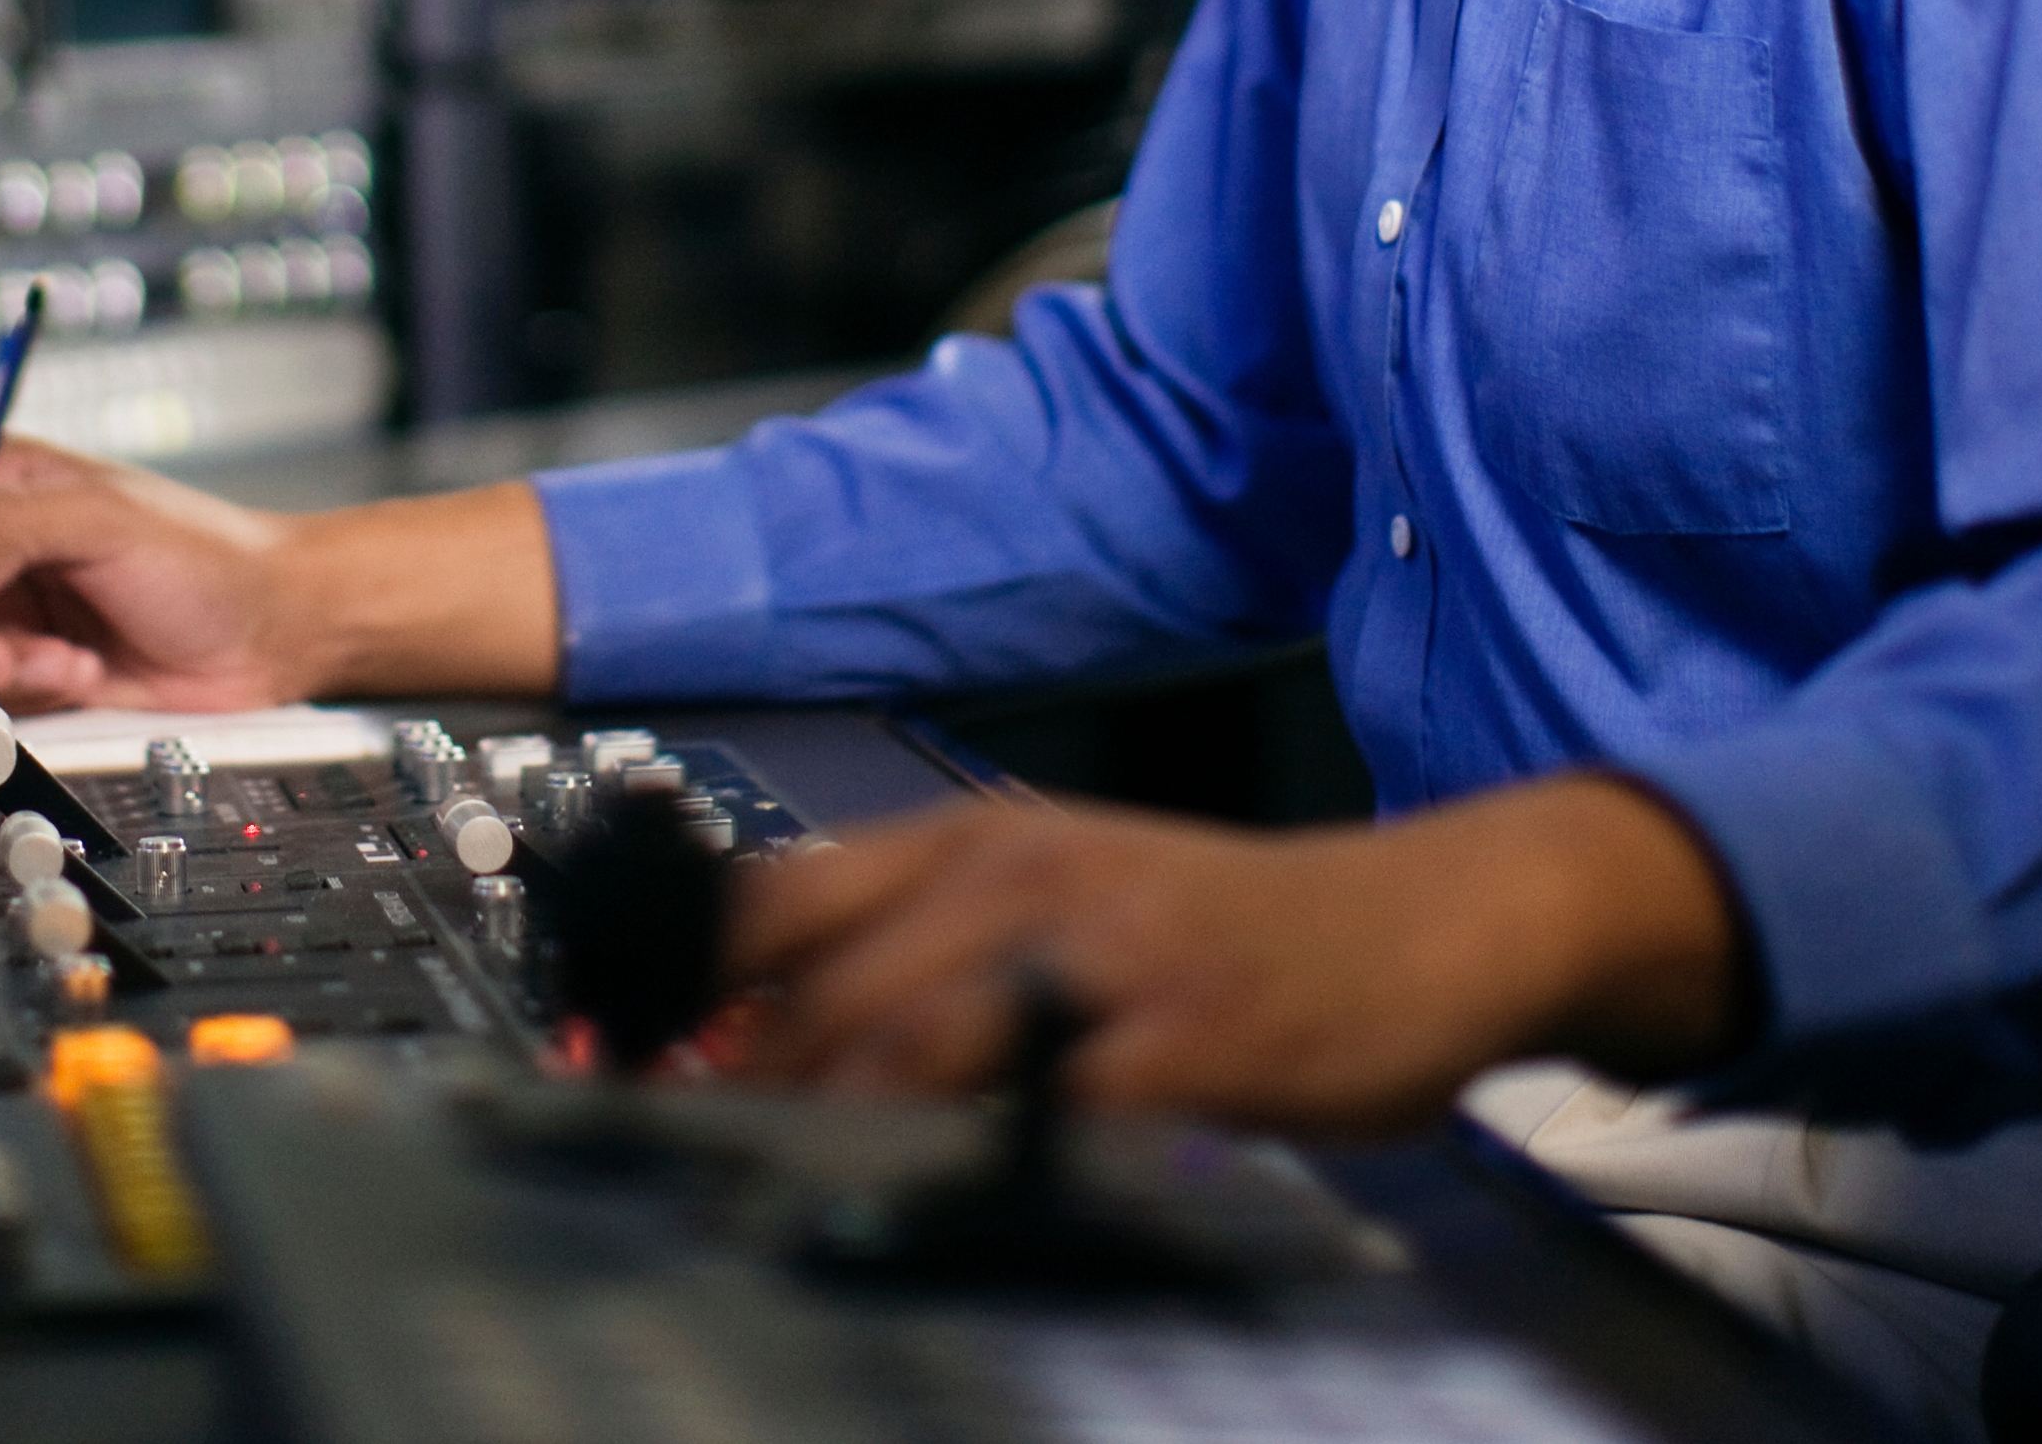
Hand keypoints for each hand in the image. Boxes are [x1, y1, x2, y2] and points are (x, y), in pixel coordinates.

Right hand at [0, 440, 305, 708]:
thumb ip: (12, 530)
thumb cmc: (206, 557)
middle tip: (1, 655)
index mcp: (4, 486)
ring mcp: (13, 615)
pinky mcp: (34, 673)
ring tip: (63, 664)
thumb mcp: (106, 521)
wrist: (270, 634)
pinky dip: (28, 696)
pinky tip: (84, 676)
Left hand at [726, 773, 1746, 1135]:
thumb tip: (765, 1042)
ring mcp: (1103, 954)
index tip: (615, 1074)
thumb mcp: (1061, 899)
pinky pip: (1053, 1107)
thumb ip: (925, 955)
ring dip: (828, 1128)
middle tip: (689, 1175)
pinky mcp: (1185, 1038)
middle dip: (738, 1093)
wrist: (1427, 917)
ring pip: (910, 1041)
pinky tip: (940, 1203)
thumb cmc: (1229, 930)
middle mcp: (1021, 876)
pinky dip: (979, 1160)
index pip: (774, 901)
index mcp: (974, 838)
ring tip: (779, 1201)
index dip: (675, 995)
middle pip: (819, 990)